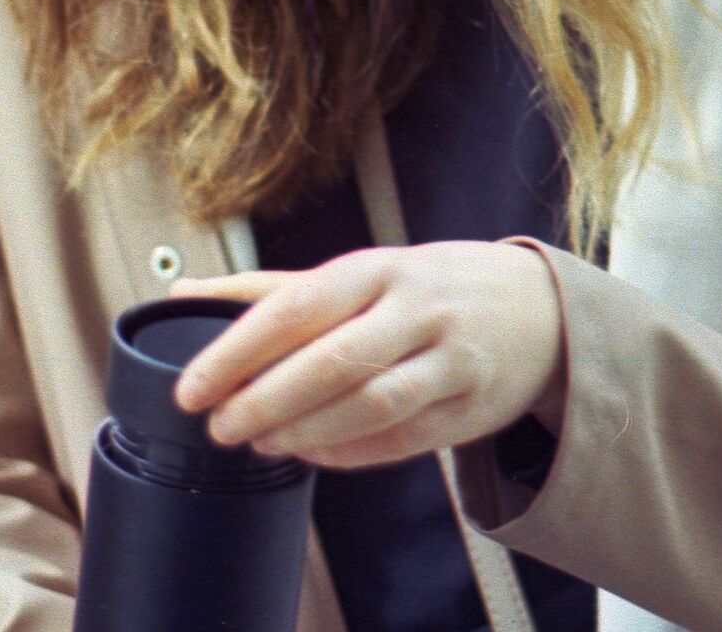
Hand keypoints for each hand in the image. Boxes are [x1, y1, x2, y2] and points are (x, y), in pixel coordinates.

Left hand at [167, 241, 564, 469]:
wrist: (537, 308)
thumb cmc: (430, 286)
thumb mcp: (363, 270)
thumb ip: (275, 287)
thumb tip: (184, 294)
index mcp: (380, 267)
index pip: (297, 306)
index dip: (236, 351)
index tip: (191, 388)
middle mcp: (417, 309)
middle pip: (331, 362)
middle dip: (265, 401)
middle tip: (220, 426)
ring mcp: (451, 360)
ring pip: (369, 407)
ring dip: (305, 434)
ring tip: (261, 441)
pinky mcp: (470, 409)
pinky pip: (401, 441)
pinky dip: (349, 454)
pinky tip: (315, 454)